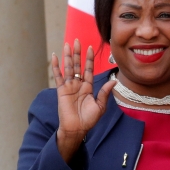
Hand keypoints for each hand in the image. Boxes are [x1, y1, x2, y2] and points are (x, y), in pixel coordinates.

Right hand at [50, 39, 114, 162]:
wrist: (77, 128)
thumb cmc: (89, 120)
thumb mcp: (100, 106)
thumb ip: (105, 93)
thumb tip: (114, 81)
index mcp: (88, 87)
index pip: (89, 69)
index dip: (89, 59)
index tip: (91, 48)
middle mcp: (78, 84)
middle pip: (78, 65)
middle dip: (78, 53)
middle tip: (77, 40)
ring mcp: (69, 86)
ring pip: (69, 68)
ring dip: (68, 56)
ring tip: (67, 44)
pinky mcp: (61, 90)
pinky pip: (58, 76)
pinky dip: (56, 66)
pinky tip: (55, 57)